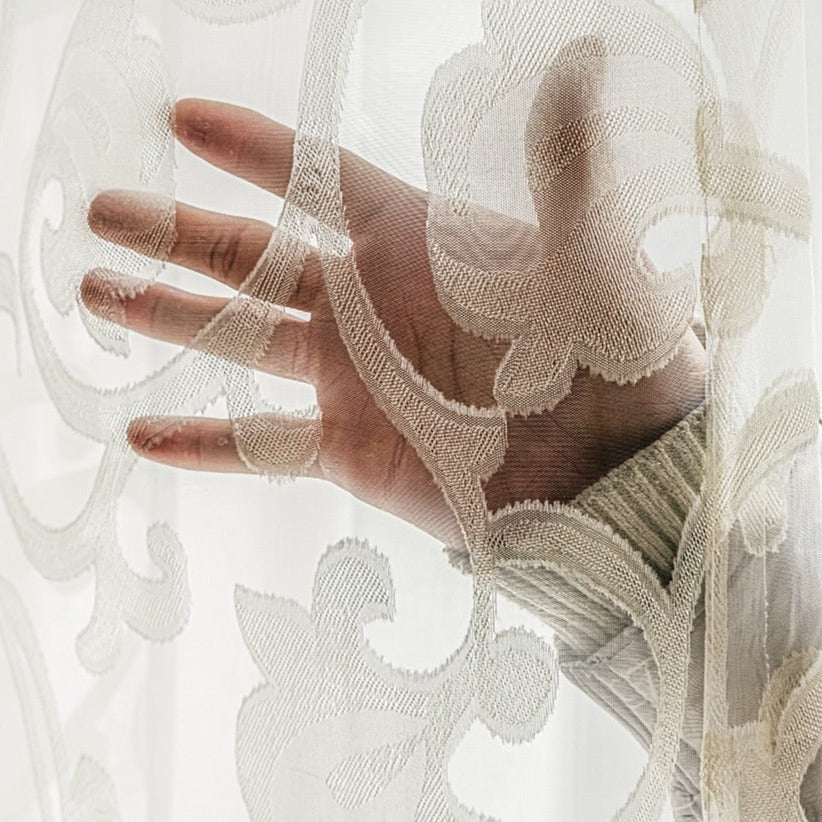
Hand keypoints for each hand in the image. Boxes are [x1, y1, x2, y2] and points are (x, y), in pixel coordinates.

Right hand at [82, 98, 704, 545]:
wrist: (612, 463)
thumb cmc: (613, 352)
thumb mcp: (590, 256)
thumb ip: (566, 167)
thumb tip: (585, 58)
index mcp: (414, 245)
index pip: (317, 180)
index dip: (254, 150)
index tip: (182, 120)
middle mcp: (369, 307)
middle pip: (253, 257)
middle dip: (177, 233)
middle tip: (104, 211)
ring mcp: (353, 380)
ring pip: (242, 342)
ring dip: (170, 318)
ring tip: (98, 294)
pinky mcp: (350, 448)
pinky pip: (261, 446)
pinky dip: (203, 444)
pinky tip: (141, 434)